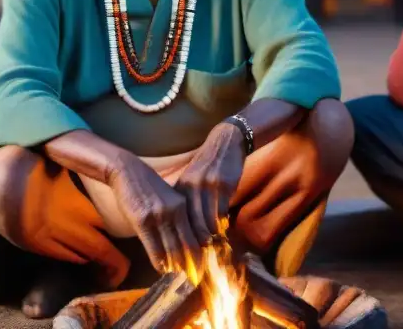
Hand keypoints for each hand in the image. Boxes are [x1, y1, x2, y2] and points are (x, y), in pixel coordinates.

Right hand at [107, 153, 201, 274]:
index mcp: (184, 205)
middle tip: (194, 279)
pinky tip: (161, 269)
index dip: (201, 255)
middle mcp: (174, 211)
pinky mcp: (142, 221)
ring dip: (175, 267)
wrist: (127, 172)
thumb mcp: (171, 197)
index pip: (198, 236)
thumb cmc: (150, 187)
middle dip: (191, 266)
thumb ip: (180, 216)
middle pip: (187, 246)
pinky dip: (159, 262)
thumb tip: (191, 239)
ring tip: (178, 277)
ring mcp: (158, 216)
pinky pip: (153, 248)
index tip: (203, 268)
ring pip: (171, 250)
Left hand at [175, 122, 245, 245]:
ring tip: (210, 248)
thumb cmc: (207, 166)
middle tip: (198, 258)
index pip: (176, 219)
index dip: (179, 238)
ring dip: (209, 237)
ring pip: (206, 221)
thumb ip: (186, 201)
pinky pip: (222, 211)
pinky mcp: (224, 184)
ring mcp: (207, 186)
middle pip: (191, 224)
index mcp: (180, 187)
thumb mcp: (191, 180)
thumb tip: (182, 229)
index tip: (181, 255)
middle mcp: (191, 187)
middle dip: (195, 244)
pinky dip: (221, 225)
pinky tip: (221, 231)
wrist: (225, 142)